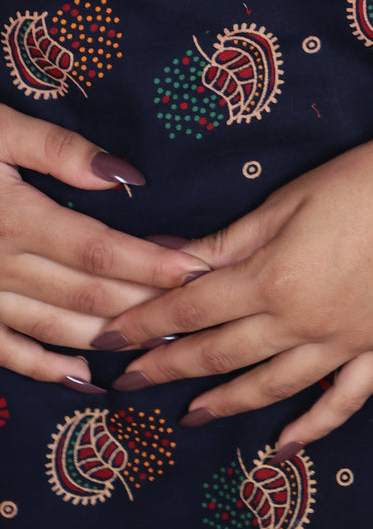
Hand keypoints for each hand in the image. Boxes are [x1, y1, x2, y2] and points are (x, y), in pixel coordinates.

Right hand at [0, 101, 209, 388]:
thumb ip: (58, 151)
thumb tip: (126, 176)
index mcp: (16, 219)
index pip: (100, 251)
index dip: (151, 263)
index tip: (197, 269)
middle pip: (86, 295)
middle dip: (144, 305)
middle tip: (196, 312)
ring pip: (54, 328)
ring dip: (108, 339)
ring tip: (159, 343)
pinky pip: (4, 349)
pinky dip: (44, 366)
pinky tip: (84, 377)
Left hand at [97, 105, 372, 451]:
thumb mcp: (292, 198)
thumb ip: (231, 240)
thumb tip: (170, 259)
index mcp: (274, 277)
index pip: (191, 309)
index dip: (145, 324)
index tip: (110, 337)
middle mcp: (305, 322)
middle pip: (222, 354)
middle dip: (169, 368)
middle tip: (129, 381)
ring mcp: (349, 343)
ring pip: (273, 386)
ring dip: (225, 402)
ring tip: (189, 414)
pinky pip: (343, 400)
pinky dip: (311, 427)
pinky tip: (283, 444)